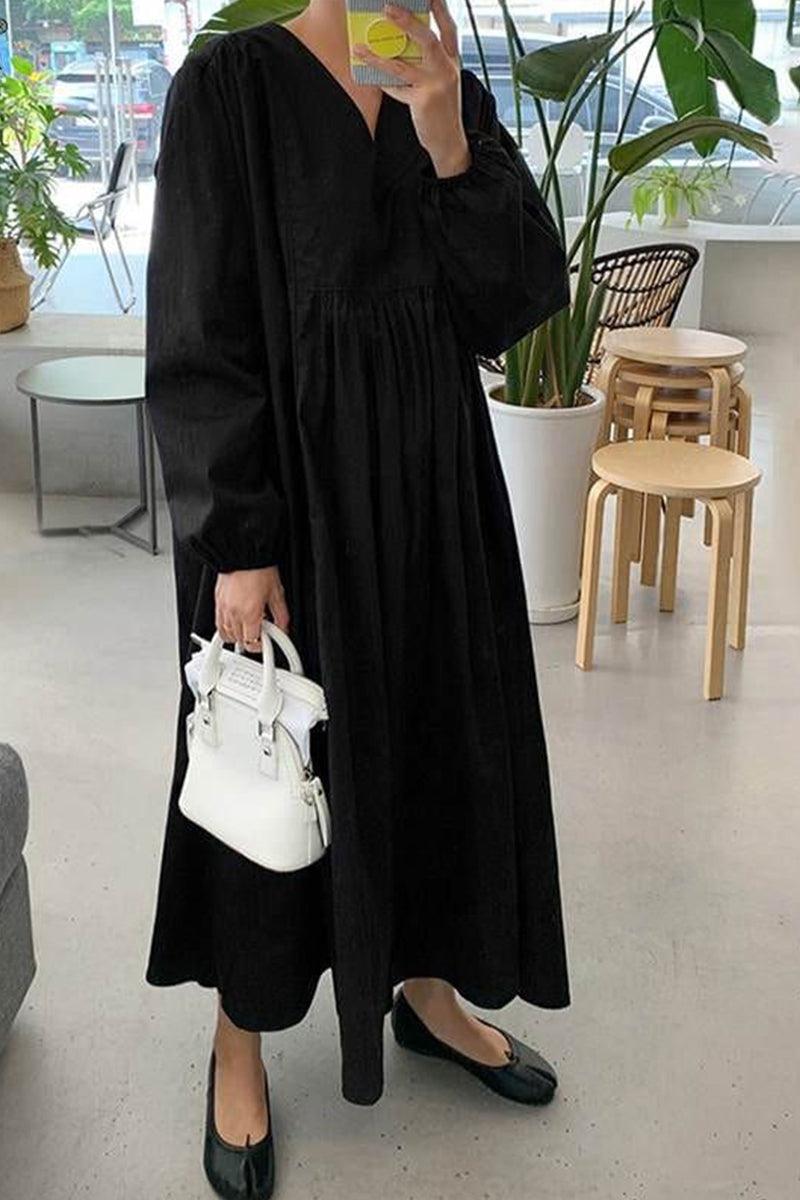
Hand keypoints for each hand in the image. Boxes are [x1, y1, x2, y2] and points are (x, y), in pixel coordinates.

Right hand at [215, 565, 289, 651]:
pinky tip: (236, 623)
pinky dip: (226, 627)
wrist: (243, 552)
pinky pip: (218, 623)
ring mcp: (223, 608)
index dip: (261, 645)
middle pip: (239, 641)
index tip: (267, 640)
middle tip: (261, 630)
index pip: (252, 642)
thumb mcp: (277, 594)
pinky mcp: (217, 601)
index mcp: (249, 614)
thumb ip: (282, 616)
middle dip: (251, 638)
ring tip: (249, 626)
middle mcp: (233, 613)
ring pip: (226, 634)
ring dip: (238, 635)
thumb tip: (283, 628)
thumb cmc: (259, 569)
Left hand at [352, 0, 470, 177]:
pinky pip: (397, 88)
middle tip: (387, 8)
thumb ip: (429, 62)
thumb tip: (404, 45)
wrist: (450, 141)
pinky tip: (373, 79)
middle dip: (407, 21)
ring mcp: (436, 85)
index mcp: (452, 61)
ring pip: (402, 65)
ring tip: (360, 48)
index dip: (439, 8)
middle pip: (427, 39)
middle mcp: (446, 70)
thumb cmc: (443, 110)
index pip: (448, 29)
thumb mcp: (443, 81)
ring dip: (378, 56)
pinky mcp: (424, 101)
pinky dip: (385, 84)